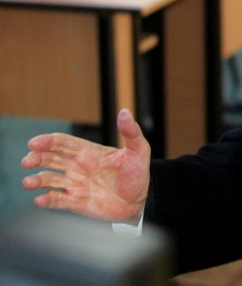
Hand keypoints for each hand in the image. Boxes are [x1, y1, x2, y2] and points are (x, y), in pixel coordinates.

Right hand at [21, 108, 150, 223]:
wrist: (141, 201)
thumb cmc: (138, 174)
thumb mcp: (139, 150)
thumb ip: (131, 132)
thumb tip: (124, 112)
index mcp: (88, 152)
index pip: (62, 143)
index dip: (47, 141)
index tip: (34, 143)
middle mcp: (77, 167)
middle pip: (50, 159)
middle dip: (36, 158)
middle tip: (27, 161)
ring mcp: (75, 185)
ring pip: (49, 180)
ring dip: (36, 180)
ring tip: (29, 182)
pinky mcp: (75, 203)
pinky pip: (56, 201)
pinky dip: (46, 200)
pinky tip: (40, 200)